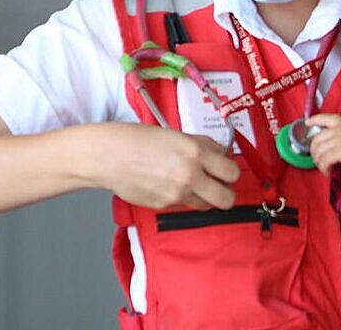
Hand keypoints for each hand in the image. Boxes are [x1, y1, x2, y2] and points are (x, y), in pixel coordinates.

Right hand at [90, 123, 240, 210]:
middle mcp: (190, 175)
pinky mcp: (165, 205)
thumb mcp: (175, 134)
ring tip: (191, 184)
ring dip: (205, 196)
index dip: (231, 172)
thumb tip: (219, 152)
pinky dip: (182, 197)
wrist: (108, 156)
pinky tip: (168, 184)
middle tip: (218, 184)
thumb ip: (200, 144)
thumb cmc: (136, 140)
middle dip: (226, 192)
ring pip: (207, 205)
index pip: (232, 172)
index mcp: (195, 152)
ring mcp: (177, 193)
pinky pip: (184, 205)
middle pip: (227, 198)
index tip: (225, 170)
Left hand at [307, 113, 340, 173]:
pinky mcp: (340, 152)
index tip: (307, 123)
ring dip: (318, 161)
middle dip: (313, 150)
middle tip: (317, 158)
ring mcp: (337, 140)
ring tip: (322, 168)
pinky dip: (324, 168)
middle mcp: (336, 130)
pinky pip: (325, 161)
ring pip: (318, 151)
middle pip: (316, 139)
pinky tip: (328, 172)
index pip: (323, 118)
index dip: (313, 121)